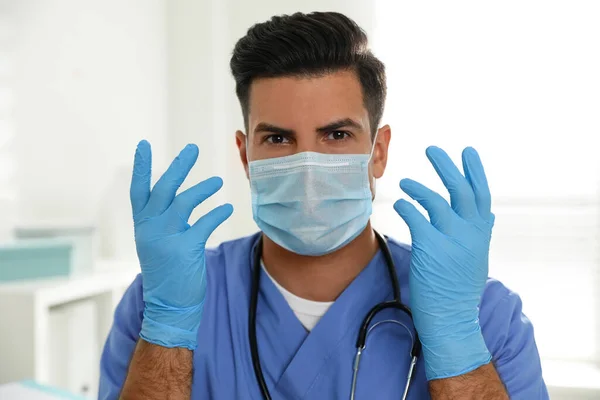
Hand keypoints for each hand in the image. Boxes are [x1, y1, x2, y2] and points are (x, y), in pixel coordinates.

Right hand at [130, 140, 232, 349]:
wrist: (168, 307)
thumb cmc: (167, 273)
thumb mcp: (156, 244)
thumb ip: (163, 221)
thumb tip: (179, 198)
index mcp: (142, 226)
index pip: (138, 191)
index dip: (141, 168)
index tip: (143, 145)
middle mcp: (150, 229)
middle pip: (163, 189)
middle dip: (178, 167)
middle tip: (193, 148)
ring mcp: (166, 239)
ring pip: (184, 202)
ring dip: (203, 189)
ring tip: (217, 181)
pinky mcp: (185, 249)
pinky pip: (204, 223)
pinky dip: (217, 212)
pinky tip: (226, 207)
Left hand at [394, 146, 493, 379]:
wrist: (451, 318)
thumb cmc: (458, 289)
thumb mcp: (476, 257)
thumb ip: (478, 234)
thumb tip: (485, 214)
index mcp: (482, 234)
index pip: (482, 194)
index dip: (475, 171)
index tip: (468, 151)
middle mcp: (471, 233)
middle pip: (460, 190)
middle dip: (446, 166)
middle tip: (431, 149)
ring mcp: (452, 240)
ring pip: (436, 201)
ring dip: (419, 187)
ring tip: (406, 181)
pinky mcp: (431, 248)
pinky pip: (416, 217)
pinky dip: (407, 206)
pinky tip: (400, 203)